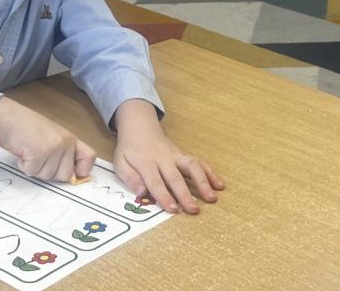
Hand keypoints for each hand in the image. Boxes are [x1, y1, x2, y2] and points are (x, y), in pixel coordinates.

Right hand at [0, 96, 95, 181]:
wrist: (7, 116)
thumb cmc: (25, 127)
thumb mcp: (51, 137)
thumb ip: (62, 152)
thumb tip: (71, 176)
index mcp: (70, 138)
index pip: (89, 158)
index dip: (81, 170)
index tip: (71, 174)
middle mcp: (65, 142)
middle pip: (64, 175)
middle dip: (48, 171)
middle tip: (37, 156)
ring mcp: (53, 147)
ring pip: (47, 176)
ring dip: (34, 167)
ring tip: (29, 150)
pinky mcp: (39, 153)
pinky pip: (32, 172)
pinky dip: (24, 166)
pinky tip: (22, 151)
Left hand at [113, 99, 224, 214]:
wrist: (140, 128)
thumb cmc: (130, 150)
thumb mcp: (120, 163)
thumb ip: (130, 178)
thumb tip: (141, 192)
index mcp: (145, 162)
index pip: (155, 181)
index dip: (164, 196)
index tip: (173, 209)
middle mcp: (163, 158)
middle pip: (176, 177)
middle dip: (185, 194)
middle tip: (194, 210)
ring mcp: (176, 155)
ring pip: (192, 166)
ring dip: (203, 182)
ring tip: (212, 198)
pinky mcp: (184, 155)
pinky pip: (199, 162)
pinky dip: (210, 173)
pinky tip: (219, 185)